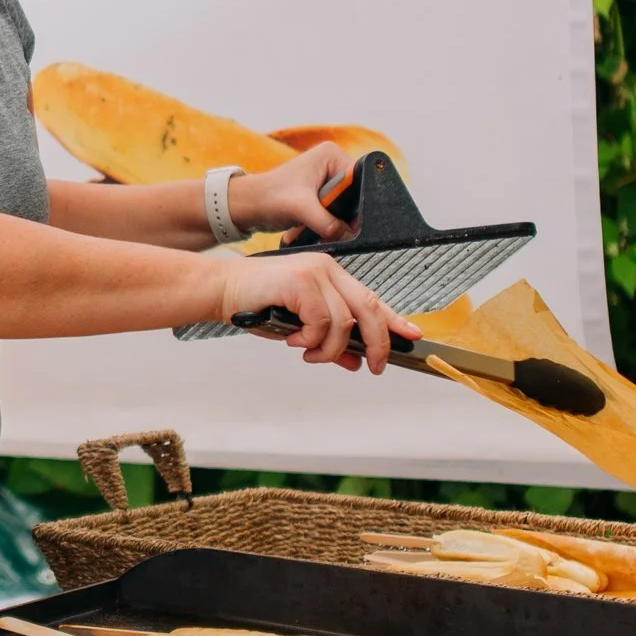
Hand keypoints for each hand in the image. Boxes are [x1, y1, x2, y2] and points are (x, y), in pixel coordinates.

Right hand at [217, 249, 418, 372]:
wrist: (223, 290)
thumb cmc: (258, 305)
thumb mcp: (300, 328)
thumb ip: (329, 341)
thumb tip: (355, 361)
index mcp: (330, 276)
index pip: (371, 298)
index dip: (394, 319)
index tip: (412, 335)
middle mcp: (328, 269)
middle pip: (369, 309)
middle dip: (376, 342)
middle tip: (373, 366)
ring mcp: (316, 272)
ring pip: (344, 322)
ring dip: (329, 349)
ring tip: (309, 354)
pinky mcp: (301, 281)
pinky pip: (322, 322)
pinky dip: (312, 340)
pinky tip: (295, 341)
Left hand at [227, 142, 355, 241]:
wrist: (248, 206)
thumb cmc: (269, 197)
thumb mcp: (301, 209)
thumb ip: (328, 222)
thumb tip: (348, 235)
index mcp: (332, 155)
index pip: (360, 182)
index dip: (356, 205)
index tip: (348, 224)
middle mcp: (333, 164)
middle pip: (354, 197)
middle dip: (342, 217)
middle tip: (328, 229)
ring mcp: (327, 180)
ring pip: (344, 209)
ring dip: (333, 224)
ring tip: (315, 228)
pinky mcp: (321, 195)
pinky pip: (334, 214)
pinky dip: (326, 225)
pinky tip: (312, 229)